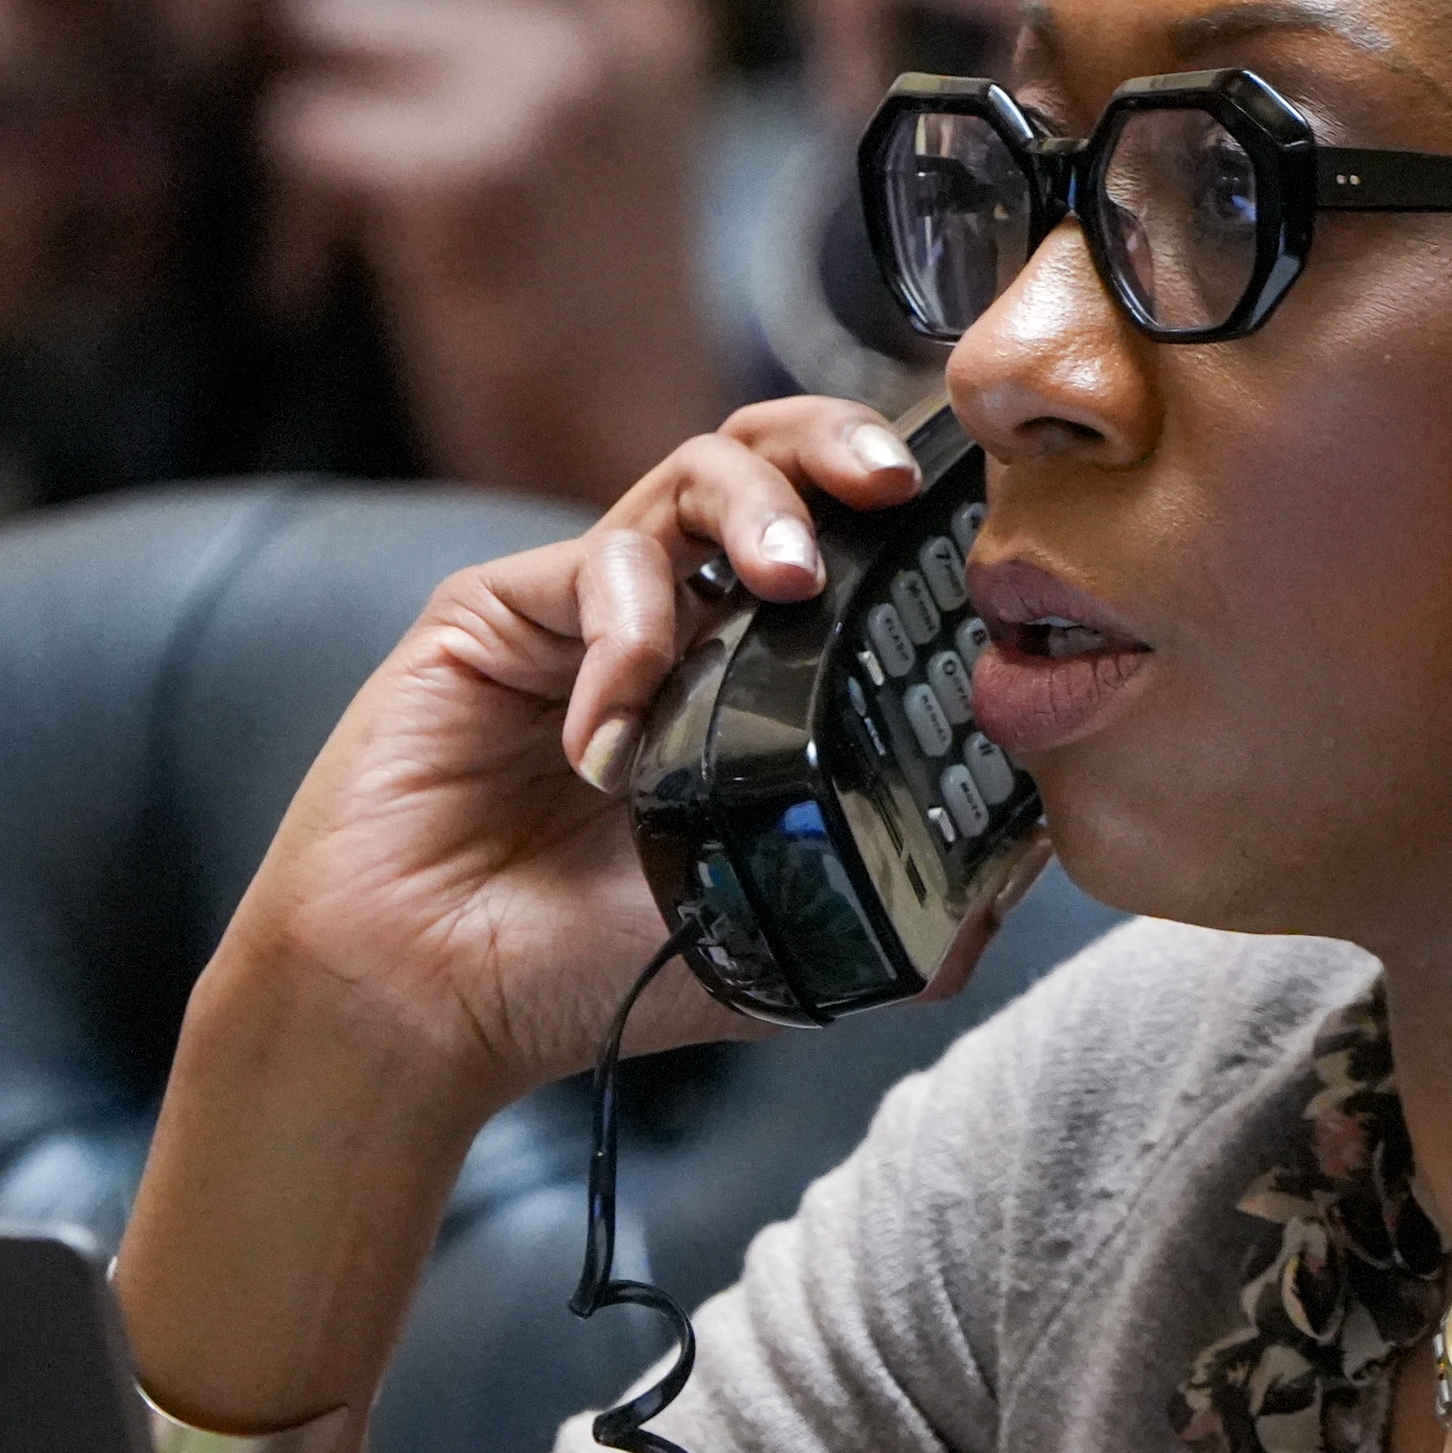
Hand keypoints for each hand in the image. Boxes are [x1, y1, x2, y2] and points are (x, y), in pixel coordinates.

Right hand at [198, 396, 964, 1119]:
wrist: (431, 1008)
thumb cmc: (584, 973)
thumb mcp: (769, 932)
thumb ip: (882, 896)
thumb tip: (1020, 877)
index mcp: (744, 675)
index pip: (836, 542)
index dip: (896, 518)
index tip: (965, 534)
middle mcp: (671, 619)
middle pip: (768, 460)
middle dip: (838, 444)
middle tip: (890, 484)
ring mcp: (581, 606)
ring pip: (690, 477)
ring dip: (758, 507)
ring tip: (793, 578)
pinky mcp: (492, 610)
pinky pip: (592, 571)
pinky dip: (628, 640)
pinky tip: (612, 749)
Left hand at [254, 0, 721, 501]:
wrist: (633, 480)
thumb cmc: (558, 321)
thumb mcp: (563, 145)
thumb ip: (489, 31)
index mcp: (626, 13)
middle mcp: (606, 27)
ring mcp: (551, 93)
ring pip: (333, 18)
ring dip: (291, 95)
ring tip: (326, 200)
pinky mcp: (478, 176)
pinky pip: (309, 129)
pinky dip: (291, 194)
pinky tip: (327, 266)